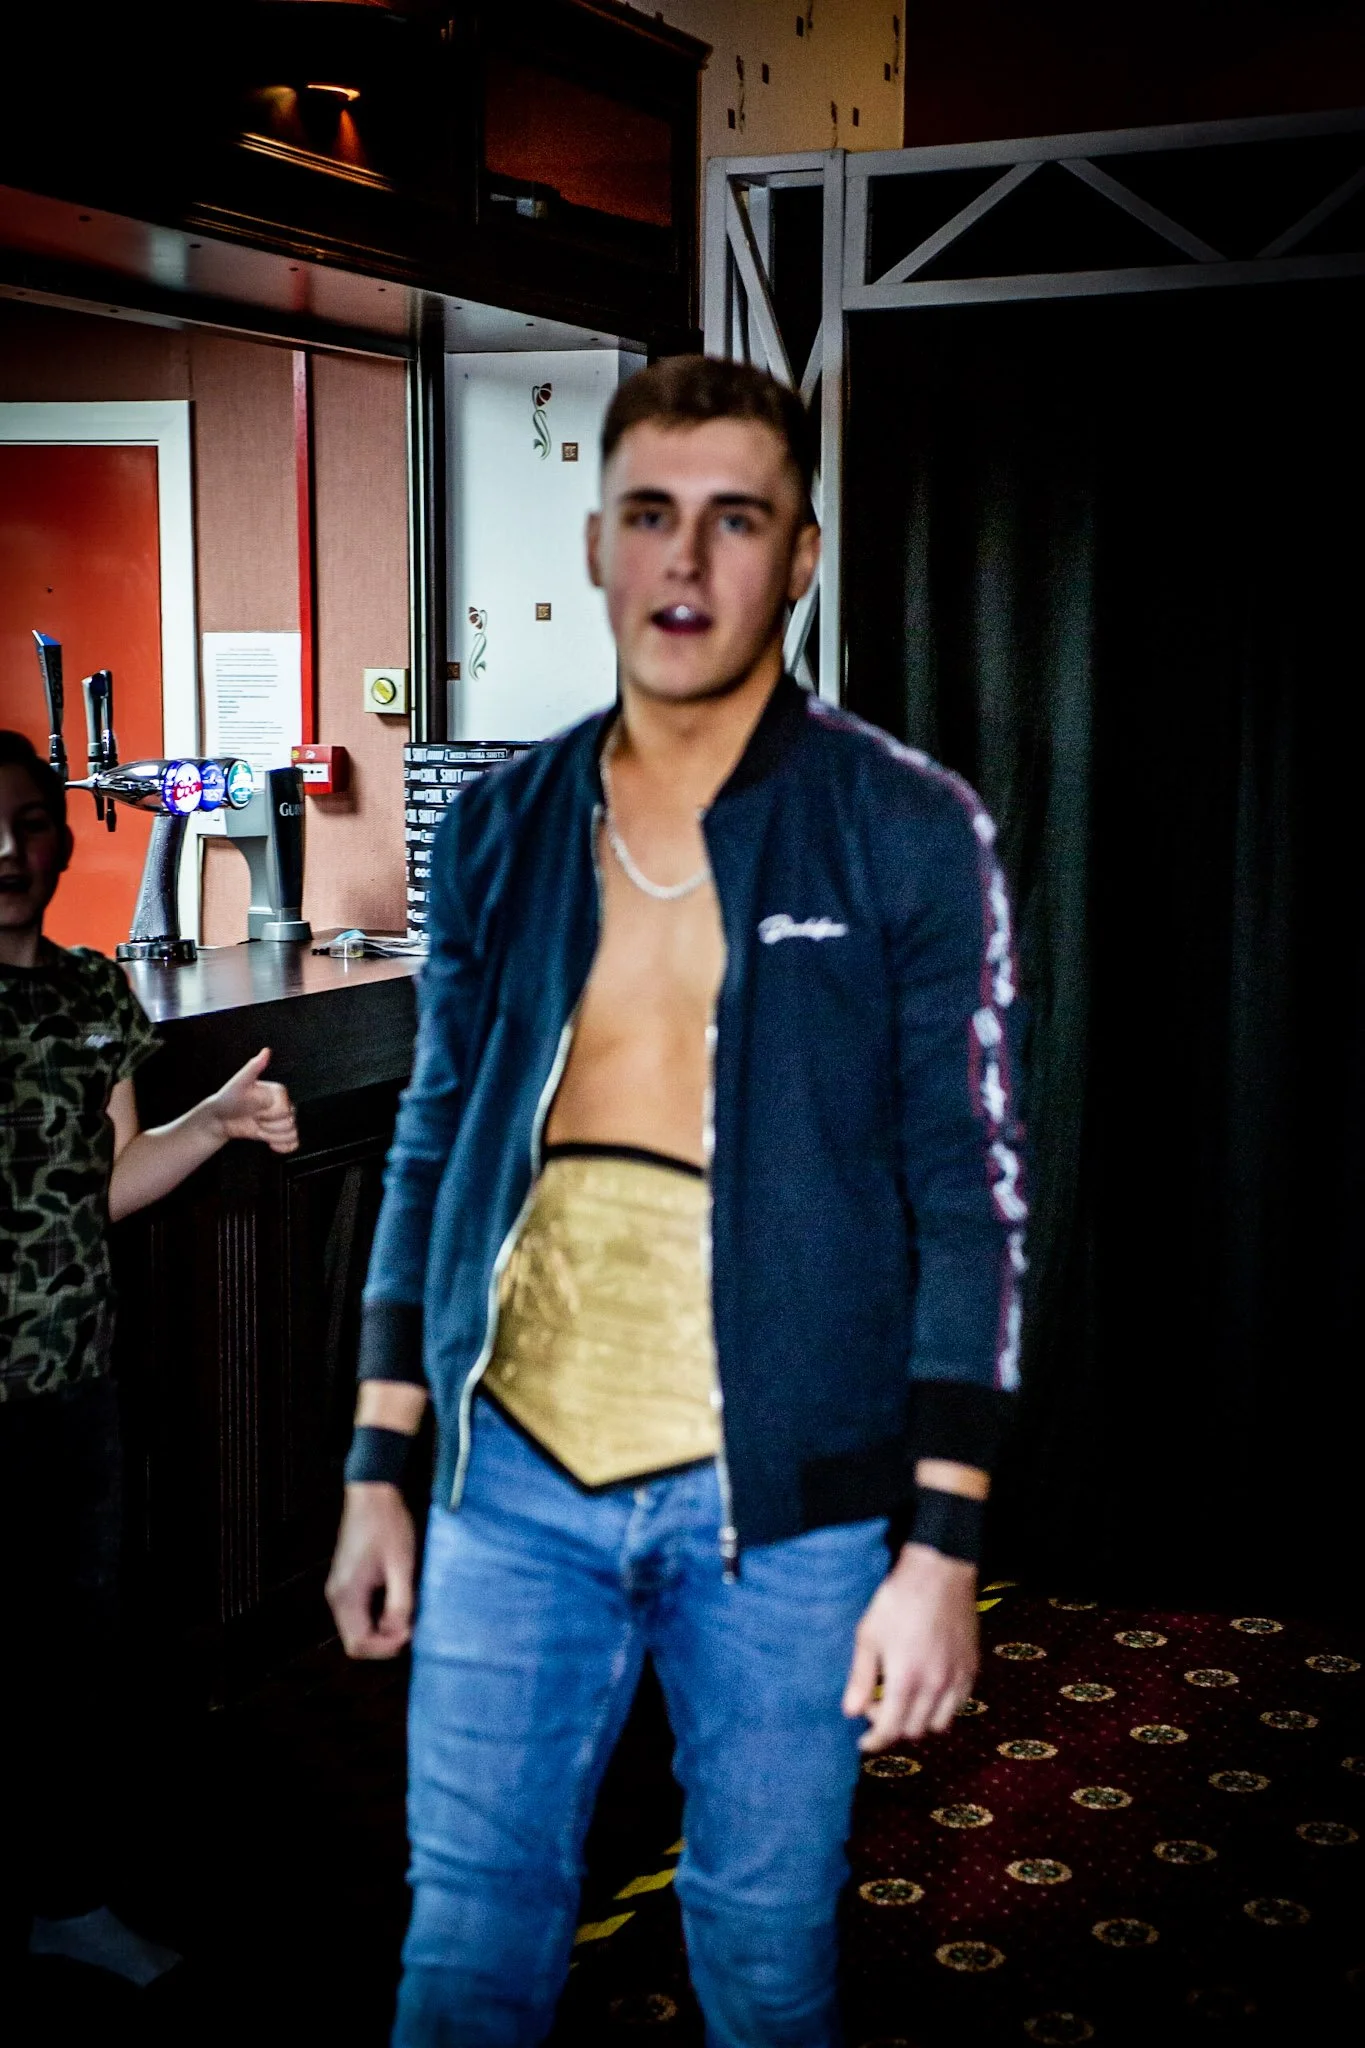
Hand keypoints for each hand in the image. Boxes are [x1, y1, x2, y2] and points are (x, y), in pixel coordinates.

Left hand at [209, 1048, 298, 1152]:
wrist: (220, 1118)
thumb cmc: (229, 1099)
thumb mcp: (240, 1082)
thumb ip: (254, 1067)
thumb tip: (266, 1051)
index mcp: (279, 1093)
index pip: (285, 1108)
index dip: (269, 1113)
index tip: (256, 1109)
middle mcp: (283, 1105)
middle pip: (290, 1122)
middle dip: (269, 1125)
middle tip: (255, 1118)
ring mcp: (281, 1120)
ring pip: (292, 1133)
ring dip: (273, 1135)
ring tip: (259, 1128)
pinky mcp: (278, 1134)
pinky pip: (292, 1143)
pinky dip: (283, 1146)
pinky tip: (271, 1144)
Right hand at [326, 1484, 416, 1658]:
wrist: (372, 1494)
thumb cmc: (387, 1525)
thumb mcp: (401, 1564)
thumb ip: (400, 1602)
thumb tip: (400, 1633)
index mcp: (347, 1594)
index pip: (358, 1644)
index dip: (385, 1648)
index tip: (410, 1633)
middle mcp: (337, 1596)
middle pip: (355, 1641)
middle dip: (384, 1642)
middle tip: (411, 1626)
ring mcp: (339, 1589)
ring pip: (357, 1629)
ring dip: (381, 1630)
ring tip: (407, 1615)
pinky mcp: (346, 1582)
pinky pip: (359, 1614)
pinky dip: (377, 1617)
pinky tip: (397, 1604)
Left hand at [843, 1544, 978, 1751]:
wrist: (939, 1573)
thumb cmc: (898, 1600)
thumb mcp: (869, 1635)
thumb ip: (861, 1677)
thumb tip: (850, 1712)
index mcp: (906, 1679)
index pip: (890, 1729)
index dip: (875, 1742)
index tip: (863, 1743)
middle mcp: (935, 1686)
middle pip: (914, 1731)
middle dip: (892, 1726)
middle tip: (877, 1706)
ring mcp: (957, 1678)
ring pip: (939, 1724)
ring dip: (918, 1721)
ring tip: (904, 1701)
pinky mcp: (972, 1668)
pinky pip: (959, 1705)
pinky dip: (942, 1707)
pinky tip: (928, 1689)